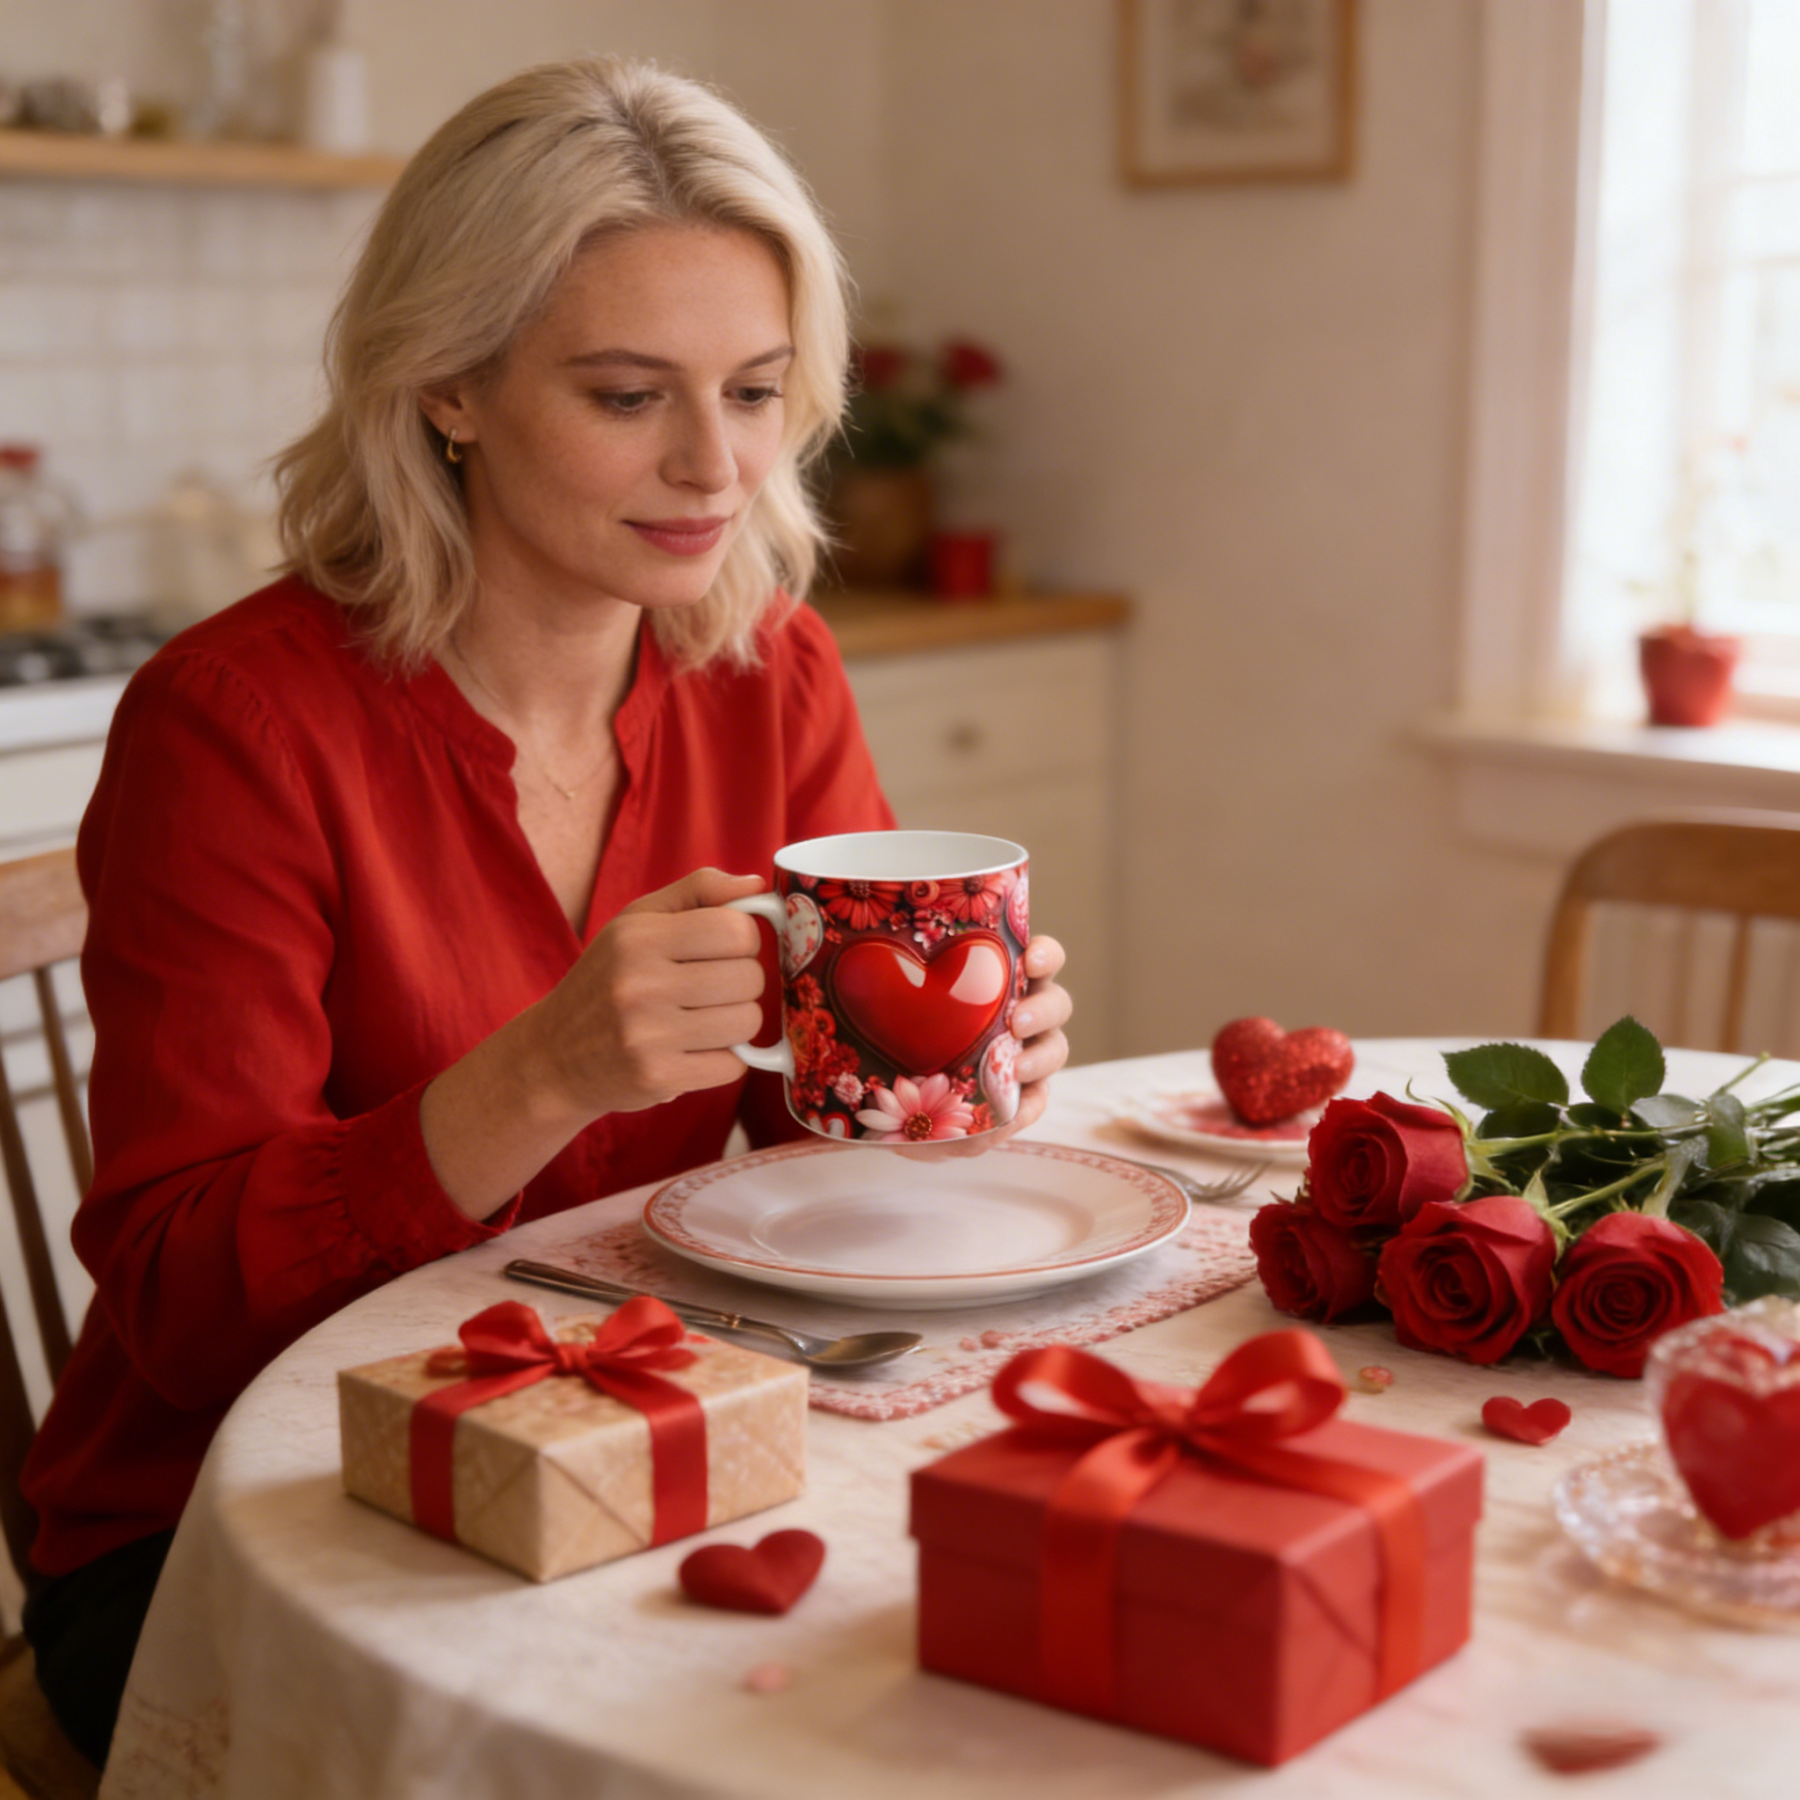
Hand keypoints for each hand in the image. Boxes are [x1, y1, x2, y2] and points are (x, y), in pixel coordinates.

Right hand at [525, 867, 767, 1119]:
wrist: (554, 1055)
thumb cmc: (607, 979)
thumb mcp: (637, 921)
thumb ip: (698, 891)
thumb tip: (758, 884)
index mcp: (639, 938)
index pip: (737, 929)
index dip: (743, 939)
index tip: (724, 950)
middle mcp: (641, 984)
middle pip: (750, 977)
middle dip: (741, 982)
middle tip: (711, 988)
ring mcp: (648, 1035)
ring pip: (748, 1022)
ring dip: (735, 1022)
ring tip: (702, 1018)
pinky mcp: (658, 1077)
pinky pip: (732, 1066)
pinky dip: (722, 1060)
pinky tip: (693, 1050)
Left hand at [895, 934, 1071, 1160]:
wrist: (902, 1093)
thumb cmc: (903, 1032)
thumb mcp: (894, 1005)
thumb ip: (891, 987)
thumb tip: (855, 981)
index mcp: (1005, 979)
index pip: (1041, 957)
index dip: (1045, 955)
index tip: (1031, 959)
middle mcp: (1026, 1012)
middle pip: (1056, 1003)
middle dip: (1043, 1010)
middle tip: (1016, 1021)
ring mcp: (1029, 1054)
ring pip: (1055, 1049)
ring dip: (1040, 1057)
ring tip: (1015, 1069)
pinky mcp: (1025, 1096)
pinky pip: (1036, 1102)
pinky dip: (1027, 1108)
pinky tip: (1010, 1117)